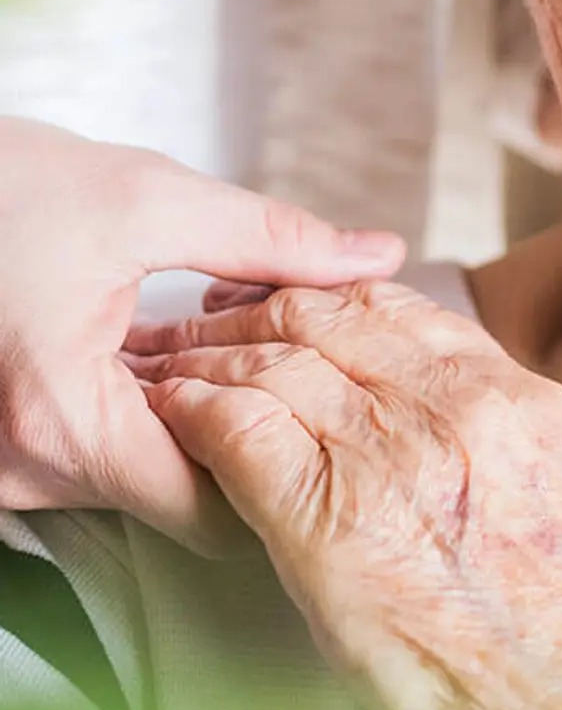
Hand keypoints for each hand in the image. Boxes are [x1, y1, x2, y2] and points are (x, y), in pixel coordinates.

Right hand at [0, 119, 403, 541]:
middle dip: (244, 435)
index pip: (212, 511)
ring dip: (192, 419)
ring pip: (141, 477)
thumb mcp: (142, 199)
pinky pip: (99, 452)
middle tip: (297, 368)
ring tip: (226, 345)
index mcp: (62, 425)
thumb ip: (270, 238)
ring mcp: (7, 469)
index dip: (281, 464)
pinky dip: (142, 409)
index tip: (326, 412)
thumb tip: (376, 256)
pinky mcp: (7, 447)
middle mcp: (24, 472)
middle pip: (181, 499)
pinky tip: (163, 348)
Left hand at [125, 280, 561, 709]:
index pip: (402, 312)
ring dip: (208, 355)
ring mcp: (404, 459)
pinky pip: (242, 430)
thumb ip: (512, 476)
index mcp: (527, 406)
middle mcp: (467, 408)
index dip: (329, 301)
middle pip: (331, 316)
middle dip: (256, 312)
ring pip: (277, 359)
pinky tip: (169, 415)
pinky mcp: (339, 526)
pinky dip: (192, 412)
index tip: (290, 313)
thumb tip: (460, 486)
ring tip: (165, 364)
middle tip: (203, 324)